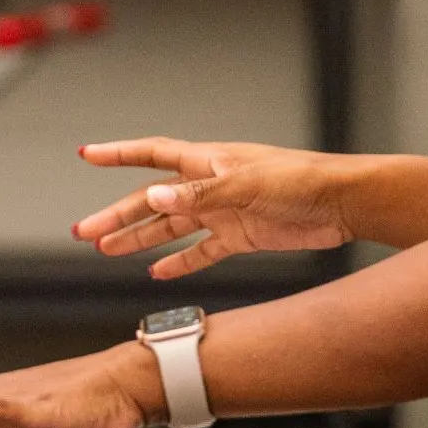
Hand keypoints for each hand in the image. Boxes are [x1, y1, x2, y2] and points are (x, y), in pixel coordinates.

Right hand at [74, 138, 360, 276]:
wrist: (343, 203)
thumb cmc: (300, 180)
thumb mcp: (246, 185)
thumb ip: (200, 195)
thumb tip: (154, 199)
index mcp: (207, 163)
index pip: (152, 155)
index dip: (118, 154)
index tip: (86, 155)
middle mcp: (209, 185)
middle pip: (152, 200)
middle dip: (117, 215)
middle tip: (84, 231)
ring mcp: (223, 211)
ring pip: (170, 227)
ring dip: (139, 239)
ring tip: (106, 251)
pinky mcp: (240, 235)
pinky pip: (201, 251)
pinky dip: (180, 262)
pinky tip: (157, 272)